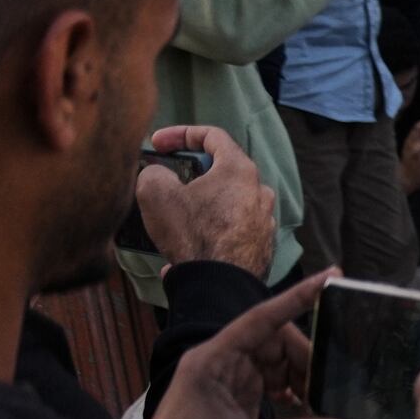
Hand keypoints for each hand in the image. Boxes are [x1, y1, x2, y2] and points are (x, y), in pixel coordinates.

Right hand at [134, 124, 275, 274]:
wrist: (219, 285)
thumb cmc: (192, 235)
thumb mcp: (156, 192)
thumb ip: (154, 172)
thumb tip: (159, 175)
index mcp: (240, 170)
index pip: (212, 135)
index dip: (180, 133)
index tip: (158, 142)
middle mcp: (260, 191)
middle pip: (223, 169)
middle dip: (191, 170)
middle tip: (168, 179)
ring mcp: (265, 220)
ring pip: (228, 200)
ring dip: (202, 202)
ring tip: (176, 214)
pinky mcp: (262, 245)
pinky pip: (233, 228)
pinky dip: (211, 228)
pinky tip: (190, 242)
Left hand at [134, 274, 407, 418]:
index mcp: (211, 362)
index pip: (261, 318)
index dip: (298, 297)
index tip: (332, 279)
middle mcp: (219, 365)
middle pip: (276, 342)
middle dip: (307, 359)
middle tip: (332, 386)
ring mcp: (227, 383)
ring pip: (278, 364)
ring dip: (304, 379)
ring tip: (324, 404)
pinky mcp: (234, 403)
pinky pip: (273, 385)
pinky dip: (295, 394)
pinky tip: (310, 411)